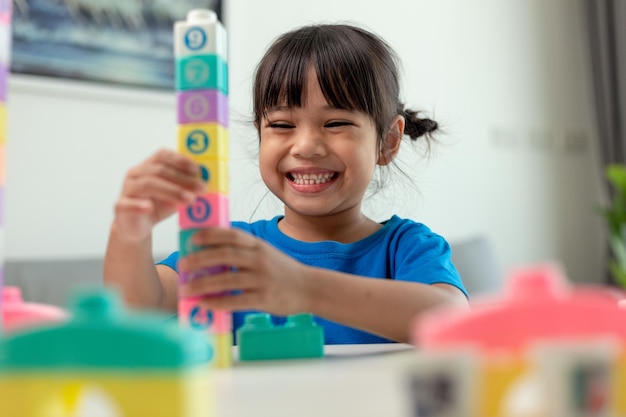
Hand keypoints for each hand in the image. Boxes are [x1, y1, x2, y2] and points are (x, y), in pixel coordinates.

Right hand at [113, 149, 204, 241]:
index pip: (163, 155)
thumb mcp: (175, 195)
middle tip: (201, 188)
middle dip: (183, 179)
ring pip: (147, 184)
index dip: (180, 160)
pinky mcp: (120, 206)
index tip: (197, 169)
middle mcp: (136, 174)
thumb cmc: (157, 206)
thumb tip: (207, 183)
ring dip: (171, 191)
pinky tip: (149, 207)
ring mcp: (127, 189)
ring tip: (189, 200)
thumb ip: (187, 187)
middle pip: (159, 170)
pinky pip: (126, 203)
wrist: (136, 227)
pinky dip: (138, 204)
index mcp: (149, 166)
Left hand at [178, 227, 312, 315]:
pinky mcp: (265, 299)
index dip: (211, 235)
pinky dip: (218, 302)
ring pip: (228, 280)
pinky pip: (237, 301)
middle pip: (225, 256)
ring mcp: (263, 279)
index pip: (232, 235)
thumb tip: (209, 254)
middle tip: (183, 265)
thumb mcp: (265, 253)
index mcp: (258, 245)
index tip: (192, 238)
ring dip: (203, 284)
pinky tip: (204, 304)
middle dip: (200, 259)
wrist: (310, 288)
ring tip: (186, 288)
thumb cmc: (282, 271)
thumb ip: (243, 252)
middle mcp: (260, 259)